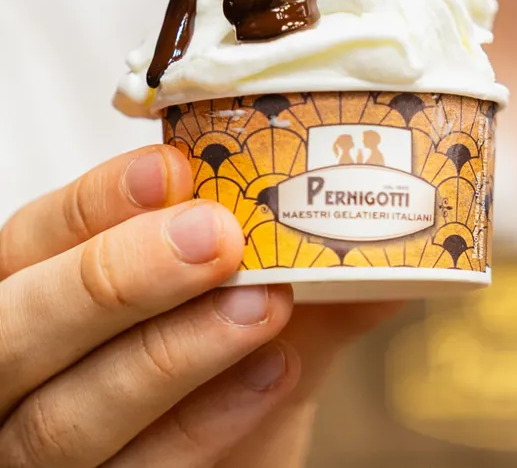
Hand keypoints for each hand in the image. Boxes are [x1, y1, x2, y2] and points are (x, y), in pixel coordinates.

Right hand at [0, 145, 392, 466]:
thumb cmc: (212, 384)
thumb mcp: (243, 314)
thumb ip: (291, 267)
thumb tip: (390, 221)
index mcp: (32, 291)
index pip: (33, 238)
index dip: (96, 202)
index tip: (172, 168)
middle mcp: (16, 375)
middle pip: (22, 329)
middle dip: (119, 277)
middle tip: (216, 237)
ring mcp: (38, 456)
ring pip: (68, 418)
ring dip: (174, 354)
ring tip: (265, 304)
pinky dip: (202, 427)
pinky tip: (271, 377)